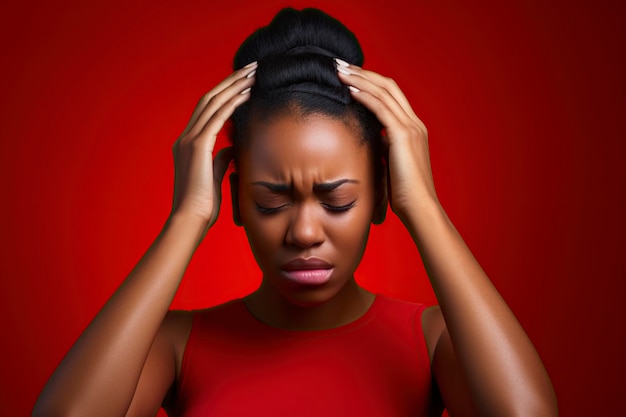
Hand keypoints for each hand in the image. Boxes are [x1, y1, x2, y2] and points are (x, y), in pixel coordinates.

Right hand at [171, 62, 256, 226]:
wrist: (189, 221)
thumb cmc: (203, 206)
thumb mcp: (214, 177)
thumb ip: (221, 159)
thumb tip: (232, 149)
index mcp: (187, 144)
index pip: (207, 109)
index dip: (225, 92)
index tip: (244, 82)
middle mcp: (185, 138)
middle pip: (209, 98)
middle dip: (231, 81)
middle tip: (251, 68)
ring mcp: (189, 140)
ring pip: (212, 102)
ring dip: (234, 86)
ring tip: (253, 74)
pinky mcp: (197, 147)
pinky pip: (216, 117)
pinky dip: (232, 103)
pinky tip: (247, 94)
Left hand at [336, 60, 437, 219]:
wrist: (420, 209)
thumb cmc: (404, 196)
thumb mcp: (391, 167)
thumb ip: (383, 151)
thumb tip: (369, 144)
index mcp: (413, 130)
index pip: (391, 96)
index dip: (371, 83)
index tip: (350, 77)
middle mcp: (415, 124)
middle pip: (388, 86)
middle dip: (363, 73)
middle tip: (340, 65)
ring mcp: (411, 128)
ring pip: (384, 92)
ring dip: (360, 79)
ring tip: (339, 70)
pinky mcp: (403, 135)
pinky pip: (381, 107)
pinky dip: (365, 95)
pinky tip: (349, 89)